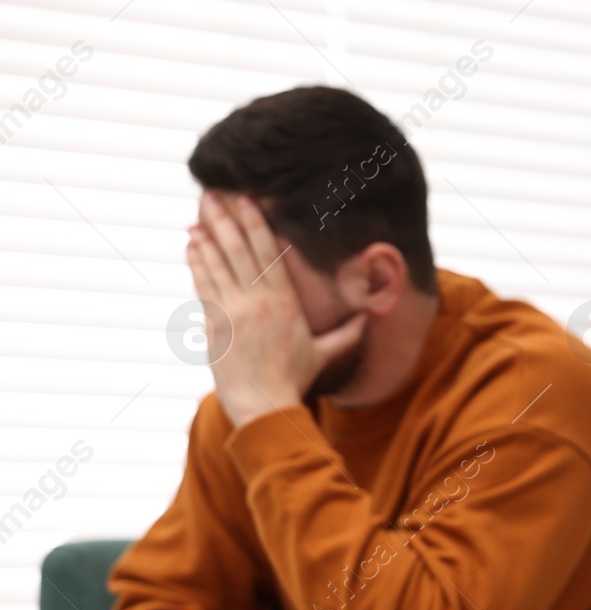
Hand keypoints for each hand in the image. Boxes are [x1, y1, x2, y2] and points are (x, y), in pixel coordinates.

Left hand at [186, 193, 365, 427]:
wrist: (264, 405)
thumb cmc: (295, 380)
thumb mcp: (324, 354)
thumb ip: (347, 334)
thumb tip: (369, 319)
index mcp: (286, 303)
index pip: (268, 254)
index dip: (255, 224)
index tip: (246, 201)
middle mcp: (258, 301)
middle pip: (238, 250)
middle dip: (225, 220)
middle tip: (212, 195)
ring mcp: (232, 311)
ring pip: (217, 263)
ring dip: (207, 236)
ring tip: (198, 215)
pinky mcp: (214, 324)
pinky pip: (203, 285)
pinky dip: (197, 263)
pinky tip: (192, 246)